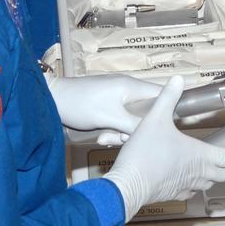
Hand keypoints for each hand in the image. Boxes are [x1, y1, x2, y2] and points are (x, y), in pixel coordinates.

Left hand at [46, 74, 160, 145]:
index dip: (170, 107)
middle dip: (137, 129)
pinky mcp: (108, 107)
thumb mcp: (110, 118)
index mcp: (131, 86)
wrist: (52, 101)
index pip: (161, 93)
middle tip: (121, 139)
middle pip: (147, 112)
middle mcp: (128, 90)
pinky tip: (101, 137)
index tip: (172, 126)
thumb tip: (155, 133)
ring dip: (122, 133)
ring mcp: (117, 98)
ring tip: (105, 138)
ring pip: (133, 120)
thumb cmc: (80, 104)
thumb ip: (134, 125)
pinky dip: (114, 130)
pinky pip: (121, 121)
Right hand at [104, 76, 224, 219]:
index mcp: (199, 155)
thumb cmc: (145, 153)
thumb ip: (168, 97)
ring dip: (214, 177)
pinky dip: (196, 186)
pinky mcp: (173, 193)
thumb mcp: (156, 118)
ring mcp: (186, 185)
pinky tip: (189, 181)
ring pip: (208, 183)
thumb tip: (178, 79)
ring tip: (215, 171)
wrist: (128, 184)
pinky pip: (191, 191)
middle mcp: (197, 172)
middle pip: (222, 173)